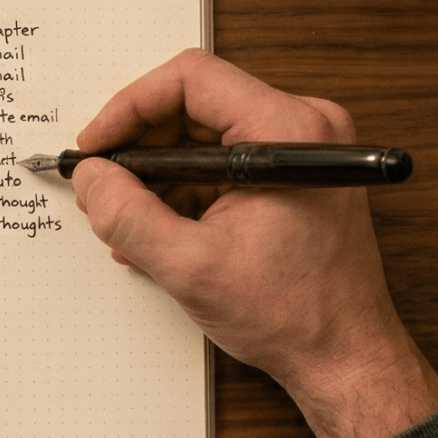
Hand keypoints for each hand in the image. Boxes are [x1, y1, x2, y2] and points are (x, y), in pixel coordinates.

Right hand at [70, 49, 437, 437]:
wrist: (347, 357)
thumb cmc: (295, 315)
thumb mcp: (190, 267)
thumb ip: (128, 215)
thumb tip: (90, 176)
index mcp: (287, 132)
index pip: (191, 80)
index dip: (130, 107)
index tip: (96, 145)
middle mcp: (302, 128)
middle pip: (196, 105)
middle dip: (140, 147)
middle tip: (103, 187)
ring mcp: (300, 152)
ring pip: (205, 137)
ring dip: (158, 176)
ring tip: (128, 222)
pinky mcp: (294, 177)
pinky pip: (224, 163)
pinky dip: (185, 192)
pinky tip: (160, 232)